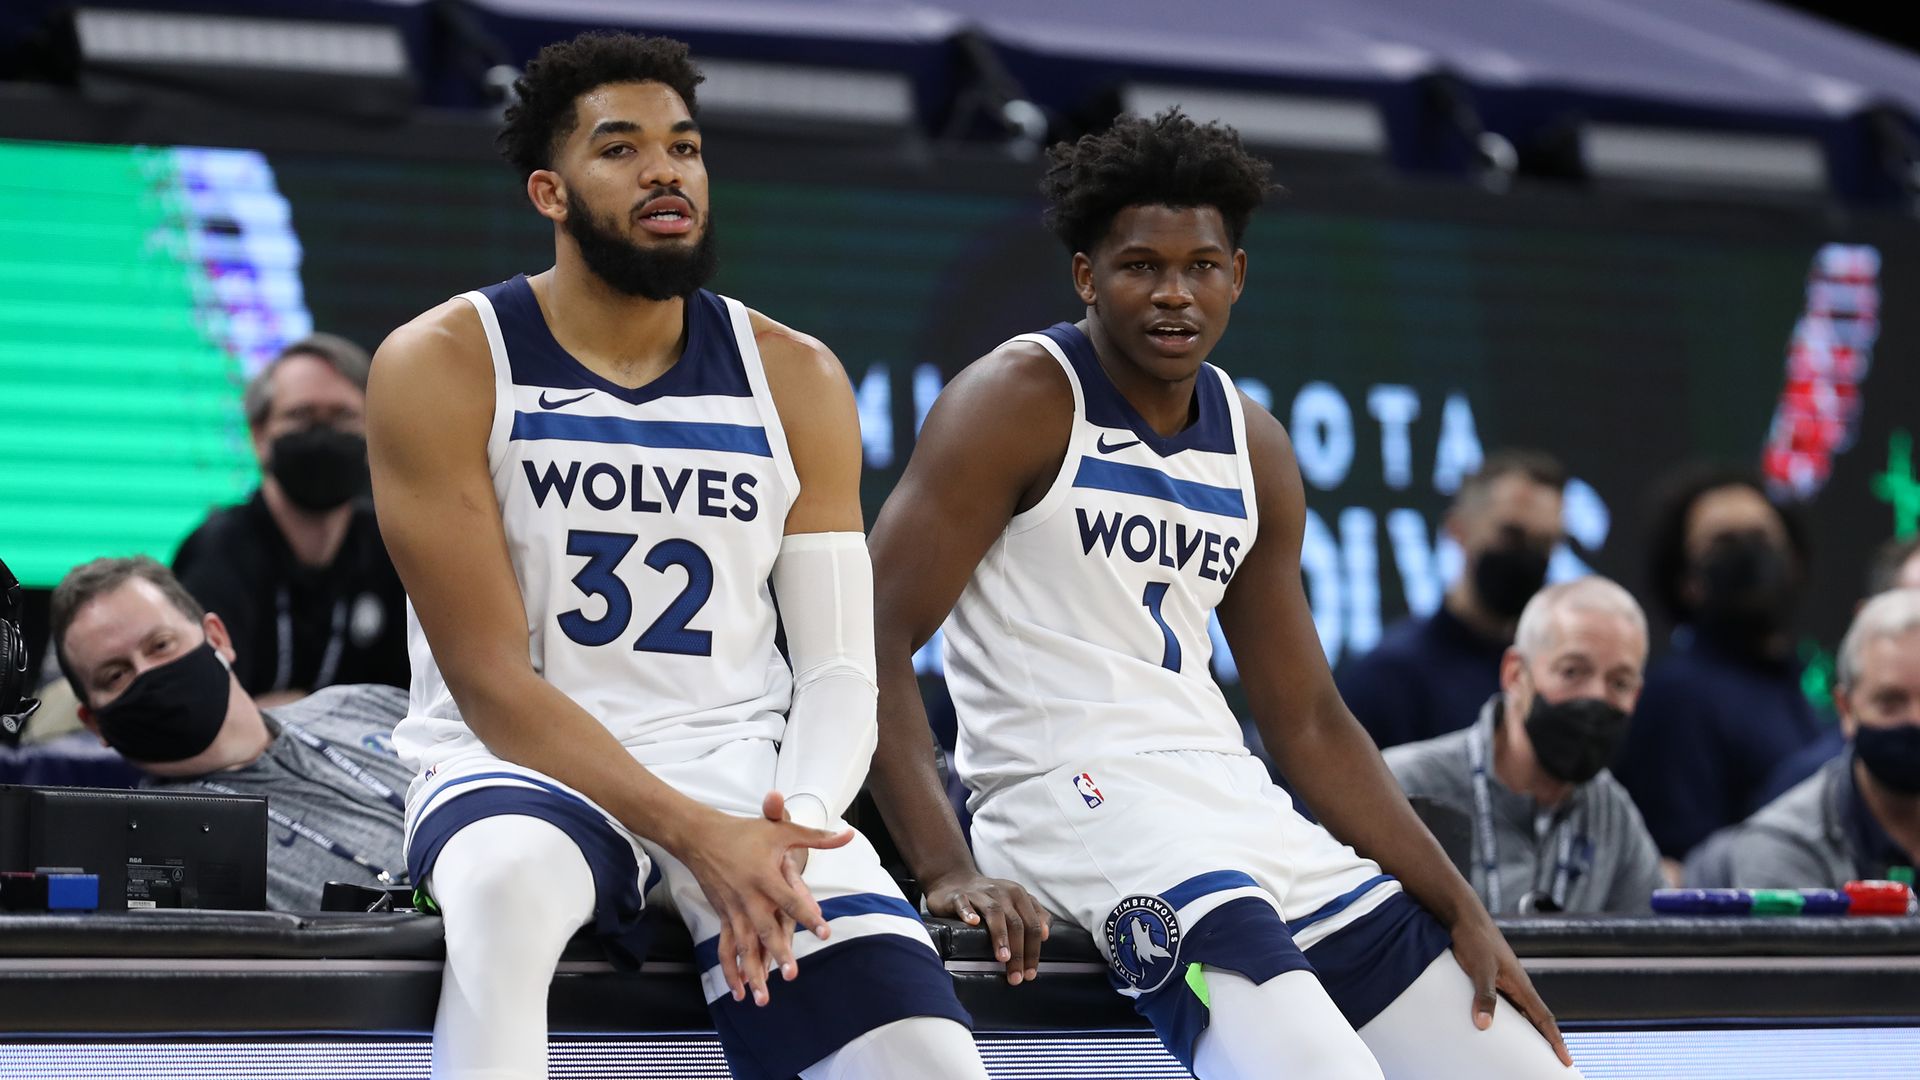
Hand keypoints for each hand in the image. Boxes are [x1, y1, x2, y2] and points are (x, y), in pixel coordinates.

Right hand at [680, 804, 853, 1007]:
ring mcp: (733, 910)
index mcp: (765, 877)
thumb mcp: (781, 831)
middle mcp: (749, 898)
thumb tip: (848, 835)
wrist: (700, 837)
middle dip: (778, 953)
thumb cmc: (744, 832)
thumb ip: (817, 837)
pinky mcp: (723, 917)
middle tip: (792, 975)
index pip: (791, 900)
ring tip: (763, 998)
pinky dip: (731, 970)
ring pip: (744, 946)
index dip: (808, 916)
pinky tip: (740, 991)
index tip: (825, 933)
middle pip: (766, 930)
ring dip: (753, 972)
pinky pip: (726, 948)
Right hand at [923, 870, 1051, 984]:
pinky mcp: (958, 895)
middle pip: (1016, 922)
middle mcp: (1001, 891)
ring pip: (995, 912)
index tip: (1030, 973)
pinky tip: (973, 923)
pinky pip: (963, 902)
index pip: (1032, 924)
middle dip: (1019, 952)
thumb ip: (1034, 915)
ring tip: (1003, 958)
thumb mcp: (1015, 902)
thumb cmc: (990, 898)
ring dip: (1000, 936)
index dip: (1033, 950)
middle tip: (1016, 976)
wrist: (955, 880)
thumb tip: (1045, 934)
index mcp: (1018, 895)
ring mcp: (979, 892)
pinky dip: (968, 912)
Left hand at [1447, 913, 1573, 1066]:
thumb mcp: (1479, 969)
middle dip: (1544, 1042)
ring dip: (1524, 1032)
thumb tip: (1484, 1024)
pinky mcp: (1489, 978)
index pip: (1543, 1019)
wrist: (1462, 916)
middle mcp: (1516, 985)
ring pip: (1518, 1013)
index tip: (1566, 1061)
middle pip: (1535, 1020)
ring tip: (1524, 1053)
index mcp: (1521, 985)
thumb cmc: (1474, 939)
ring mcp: (1503, 982)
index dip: (1555, 1041)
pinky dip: (1504, 1020)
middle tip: (1550, 1063)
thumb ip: (1484, 995)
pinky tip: (1495, 1028)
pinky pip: (1503, 1004)